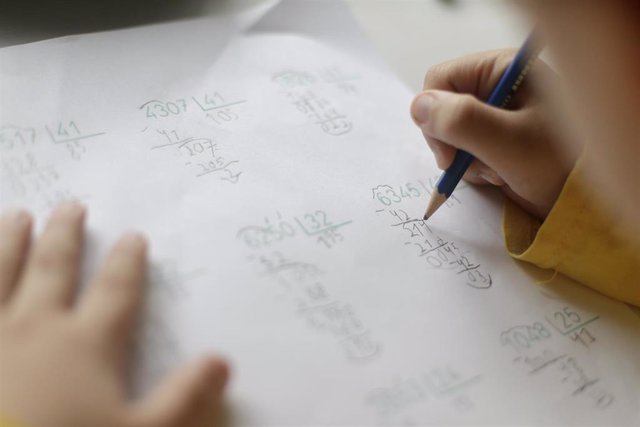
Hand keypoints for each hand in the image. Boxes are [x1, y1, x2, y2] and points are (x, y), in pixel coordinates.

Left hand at [0, 203, 228, 426]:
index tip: (132, 236)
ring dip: (9, 243)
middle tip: (70, 206)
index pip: (114, 291)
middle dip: (65, 236)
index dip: (127, 262)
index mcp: (86, 344)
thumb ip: (183, 398)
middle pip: (53, 270)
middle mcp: (36, 328)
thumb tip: (222, 362)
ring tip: (16, 216)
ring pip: (0, 274)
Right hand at [410, 49, 579, 219]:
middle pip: (442, 109)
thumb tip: (418, 106)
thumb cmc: (559, 165)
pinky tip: (500, 177)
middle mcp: (497, 88)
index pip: (440, 80)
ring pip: (450, 134)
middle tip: (474, 165)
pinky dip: (475, 169)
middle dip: (453, 143)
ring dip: (466, 160)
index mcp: (503, 70)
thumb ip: (462, 121)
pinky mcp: (496, 140)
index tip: (450, 152)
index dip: (436, 115)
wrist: (586, 203)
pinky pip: (464, 151)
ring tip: (498, 172)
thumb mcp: (510, 142)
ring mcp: (496, 116)